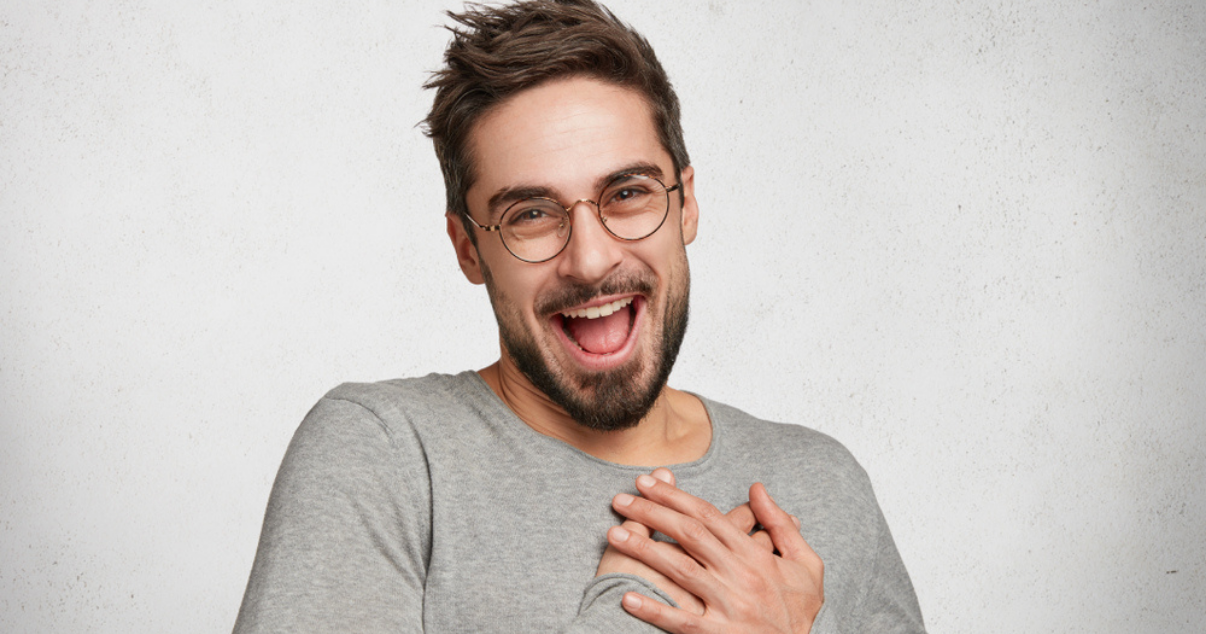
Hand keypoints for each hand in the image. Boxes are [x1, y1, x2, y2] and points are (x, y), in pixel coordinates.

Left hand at [608, 474, 823, 632]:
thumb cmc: (802, 609)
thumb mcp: (805, 562)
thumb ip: (779, 524)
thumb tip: (757, 489)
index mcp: (755, 555)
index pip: (708, 516)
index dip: (674, 495)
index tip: (647, 482)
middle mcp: (740, 576)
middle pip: (688, 535)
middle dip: (652, 513)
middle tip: (620, 499)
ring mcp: (728, 606)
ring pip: (680, 570)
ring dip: (644, 550)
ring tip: (614, 534)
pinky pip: (681, 621)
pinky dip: (654, 609)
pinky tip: (627, 598)